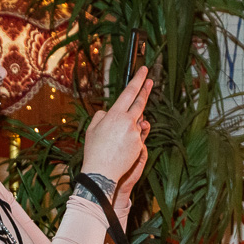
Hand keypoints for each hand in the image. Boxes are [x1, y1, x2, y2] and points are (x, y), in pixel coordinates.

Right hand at [81, 66, 151, 184]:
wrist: (102, 172)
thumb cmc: (94, 149)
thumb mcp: (92, 128)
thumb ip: (102, 115)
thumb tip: (110, 111)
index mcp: (115, 115)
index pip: (129, 93)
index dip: (138, 80)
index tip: (144, 71)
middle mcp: (128, 121)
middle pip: (140, 103)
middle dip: (146, 90)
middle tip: (151, 81)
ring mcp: (136, 133)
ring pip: (136, 123)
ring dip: (129, 126)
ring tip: (116, 139)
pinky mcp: (140, 144)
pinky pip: (136, 137)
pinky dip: (129, 139)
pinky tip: (119, 148)